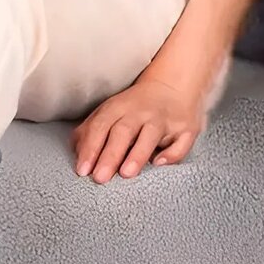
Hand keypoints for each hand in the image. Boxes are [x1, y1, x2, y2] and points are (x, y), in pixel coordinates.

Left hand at [72, 67, 211, 182]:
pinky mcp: (186, 128)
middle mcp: (141, 112)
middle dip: (110, 155)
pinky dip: (171, 153)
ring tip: (126, 174)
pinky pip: (180, 142)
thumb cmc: (134, 107)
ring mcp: (164, 119)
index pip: (100, 127)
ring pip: (150, 135)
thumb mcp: (108, 112)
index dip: (90, 148)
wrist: (172, 85)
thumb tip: (77, 153)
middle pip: (123, 132)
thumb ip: (90, 131)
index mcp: (118, 107)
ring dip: (137, 154)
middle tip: (100, 177)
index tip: (83, 170)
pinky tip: (159, 164)